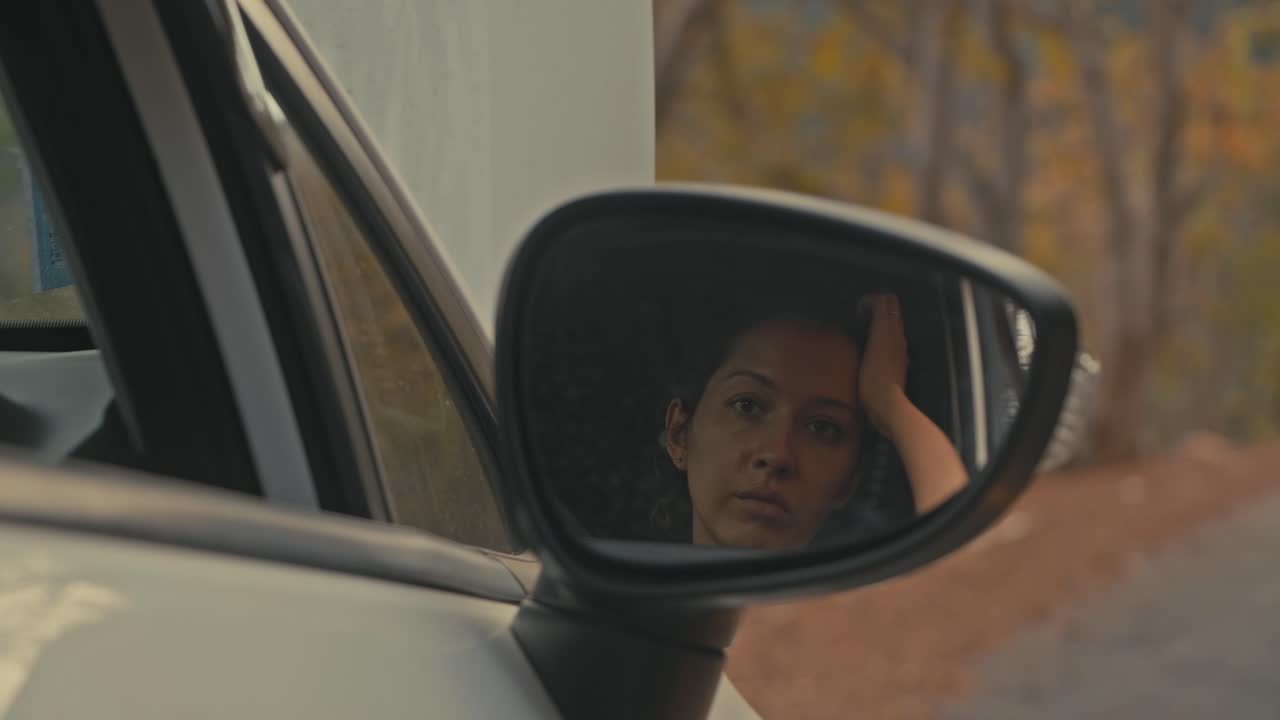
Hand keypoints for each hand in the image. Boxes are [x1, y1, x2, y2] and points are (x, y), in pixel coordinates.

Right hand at [858, 294, 908, 434]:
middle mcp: (898, 338)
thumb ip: (877, 323)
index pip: (886, 301)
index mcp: (890, 330)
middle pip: (891, 312)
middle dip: (874, 309)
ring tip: (859, 333)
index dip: (870, 299)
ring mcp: (899, 351)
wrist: (887, 407)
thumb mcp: (873, 347)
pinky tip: (866, 352)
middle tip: (858, 318)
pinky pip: (889, 343)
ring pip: (890, 327)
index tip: (857, 310)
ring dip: (876, 324)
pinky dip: (879, 339)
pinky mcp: (897, 364)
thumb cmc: (874, 379)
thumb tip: (876, 305)